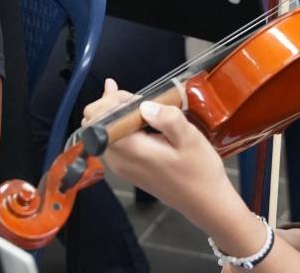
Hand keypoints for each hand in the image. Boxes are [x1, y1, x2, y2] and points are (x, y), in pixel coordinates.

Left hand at [85, 80, 248, 234]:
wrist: (205, 202)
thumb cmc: (199, 171)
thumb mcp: (189, 139)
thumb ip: (166, 118)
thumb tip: (144, 105)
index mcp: (129, 150)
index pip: (96, 117)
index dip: (110, 100)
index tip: (135, 98)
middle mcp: (117, 159)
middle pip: (94, 122)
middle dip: (110, 104)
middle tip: (137, 100)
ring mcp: (120, 165)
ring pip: (101, 131)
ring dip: (115, 113)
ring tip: (137, 104)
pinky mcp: (127, 167)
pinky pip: (112, 140)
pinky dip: (120, 125)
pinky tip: (135, 116)